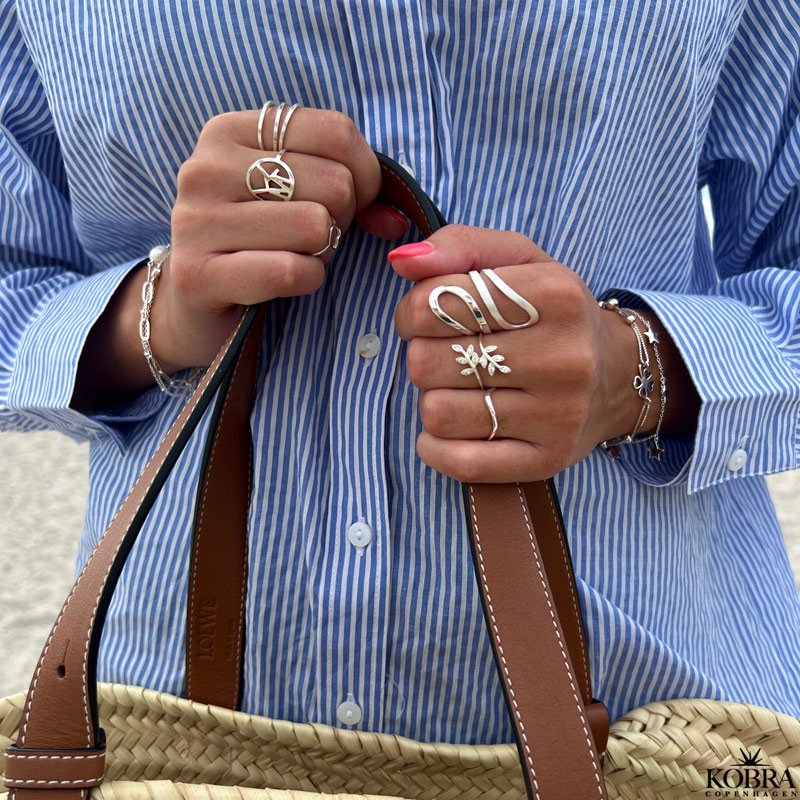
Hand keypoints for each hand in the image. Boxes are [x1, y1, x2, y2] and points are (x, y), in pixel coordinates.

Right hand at [156, 106, 407, 370]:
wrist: (194, 302)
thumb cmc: (257, 241)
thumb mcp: (296, 195)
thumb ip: (351, 188)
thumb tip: (395, 217)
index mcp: (230, 131)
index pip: (336, 131)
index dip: (366, 174)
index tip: (352, 202)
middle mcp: (206, 168)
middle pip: (333, 182)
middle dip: (342, 219)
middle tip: (316, 238)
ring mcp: (195, 221)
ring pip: (315, 226)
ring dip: (323, 253)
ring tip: (296, 255)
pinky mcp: (198, 274)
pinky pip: (290, 270)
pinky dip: (307, 280)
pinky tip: (289, 282)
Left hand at [391, 225, 675, 483]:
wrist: (615, 375)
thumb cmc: (552, 313)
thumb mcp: (518, 261)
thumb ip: (458, 246)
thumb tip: (402, 260)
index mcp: (555, 295)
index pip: (435, 304)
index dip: (411, 310)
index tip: (425, 316)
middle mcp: (562, 357)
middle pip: (427, 361)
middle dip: (422, 355)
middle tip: (446, 354)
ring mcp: (557, 415)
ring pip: (437, 413)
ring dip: (432, 399)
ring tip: (459, 387)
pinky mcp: (546, 460)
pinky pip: (457, 461)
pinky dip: (436, 446)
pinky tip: (454, 427)